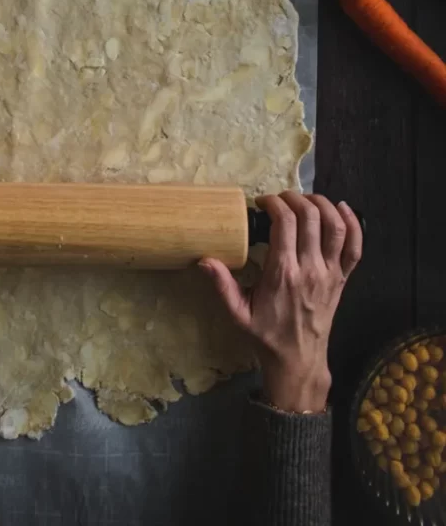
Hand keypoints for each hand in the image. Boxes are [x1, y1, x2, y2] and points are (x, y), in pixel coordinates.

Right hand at [201, 192, 362, 412]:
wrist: (298, 360)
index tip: (262, 203)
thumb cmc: (266, 334)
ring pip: (335, 226)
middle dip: (294, 198)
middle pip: (310, 217)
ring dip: (322, 204)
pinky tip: (343, 208)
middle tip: (280, 199)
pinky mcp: (343, 278)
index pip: (284, 223)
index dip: (274, 204)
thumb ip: (222, 285)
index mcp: (283, 273)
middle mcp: (310, 268)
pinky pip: (355, 247)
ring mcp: (330, 272)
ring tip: (306, 199)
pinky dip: (353, 224)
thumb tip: (203, 260)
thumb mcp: (238, 313)